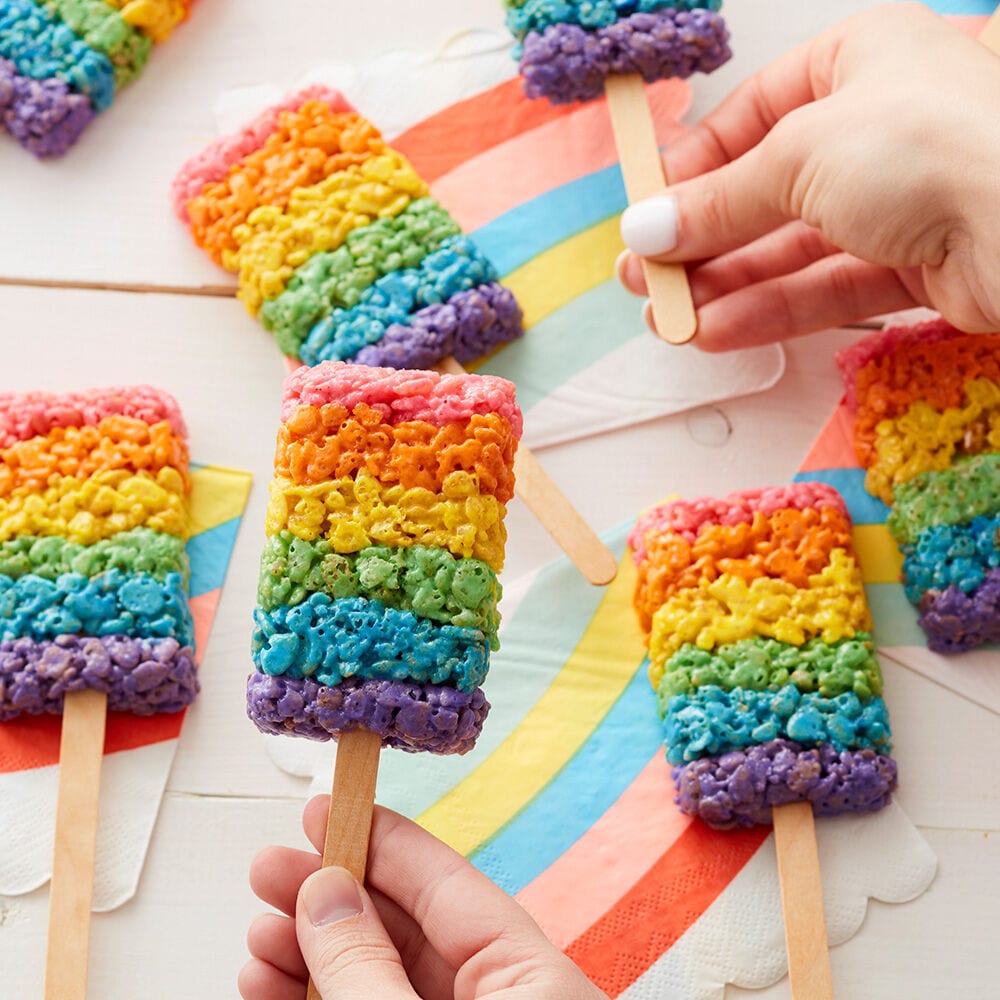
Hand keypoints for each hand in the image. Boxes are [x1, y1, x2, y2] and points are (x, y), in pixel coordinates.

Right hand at [239, 796, 607, 999]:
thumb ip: (367, 966)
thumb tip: (325, 891)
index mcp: (533, 976)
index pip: (448, 881)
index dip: (381, 839)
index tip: (324, 808)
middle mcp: (506, 995)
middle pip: (407, 926)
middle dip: (329, 899)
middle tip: (266, 872)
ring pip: (382, 975)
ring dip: (312, 957)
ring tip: (256, 940)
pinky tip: (273, 989)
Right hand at [618, 2, 999, 350]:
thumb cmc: (934, 140)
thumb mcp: (799, 154)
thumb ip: (719, 200)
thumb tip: (648, 228)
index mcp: (859, 61)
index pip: (754, 114)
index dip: (694, 166)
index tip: (647, 210)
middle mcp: (882, 126)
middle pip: (768, 189)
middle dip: (701, 237)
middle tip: (644, 275)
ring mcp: (903, 200)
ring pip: (794, 247)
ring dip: (726, 283)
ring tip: (668, 316)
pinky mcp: (919, 267)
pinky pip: (828, 287)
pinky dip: (770, 310)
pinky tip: (717, 330)